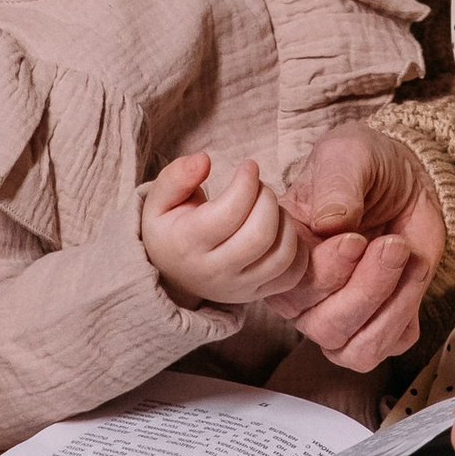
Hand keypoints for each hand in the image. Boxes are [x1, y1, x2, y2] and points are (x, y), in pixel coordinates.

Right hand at [141, 154, 322, 313]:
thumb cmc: (170, 230)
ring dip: (284, 221)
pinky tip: (280, 230)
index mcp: (187, 245)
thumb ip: (177, 177)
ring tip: (269, 208)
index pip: (229, 212)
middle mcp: (214, 271)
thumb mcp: (158, 201)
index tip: (248, 166)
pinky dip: (296, 248)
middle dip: (267, 199)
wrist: (172, 276)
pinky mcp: (257, 294)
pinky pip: (292, 275)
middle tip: (259, 187)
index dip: (246, 182)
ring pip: (281, 255)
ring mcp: (238, 287)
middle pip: (260, 234)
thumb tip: (204, 160)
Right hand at [277, 125, 448, 369]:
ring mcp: (339, 315)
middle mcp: (303, 296)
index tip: (354, 238)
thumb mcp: (348, 155)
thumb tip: (329, 222)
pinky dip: (407, 312)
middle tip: (393, 243)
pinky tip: (415, 269)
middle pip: (325, 326)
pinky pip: (389, 345)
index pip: (292, 289)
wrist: (403, 178)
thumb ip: (336, 185)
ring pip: (356, 348)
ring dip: (391, 306)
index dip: (326, 272)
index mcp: (282, 255)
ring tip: (408, 256)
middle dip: (367, 287)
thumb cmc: (363, 165)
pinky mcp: (379, 323)